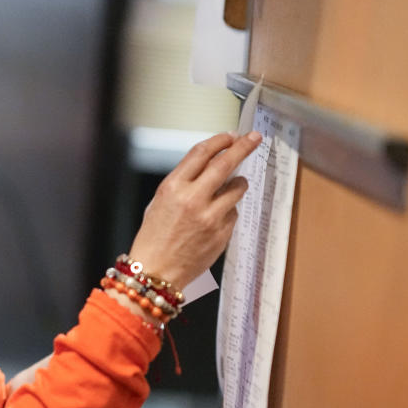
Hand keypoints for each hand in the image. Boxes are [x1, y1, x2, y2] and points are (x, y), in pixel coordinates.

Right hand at [127, 131, 261, 288]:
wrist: (156, 271)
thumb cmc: (154, 238)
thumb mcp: (160, 201)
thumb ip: (185, 182)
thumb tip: (211, 166)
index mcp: (173, 187)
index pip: (202, 153)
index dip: (219, 141)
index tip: (231, 136)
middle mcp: (193, 199)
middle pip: (225, 163)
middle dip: (243, 147)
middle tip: (253, 138)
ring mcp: (210, 217)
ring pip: (237, 188)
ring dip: (239, 183)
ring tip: (233, 186)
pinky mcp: (222, 233)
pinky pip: (233, 212)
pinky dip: (228, 211)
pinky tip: (214, 220)